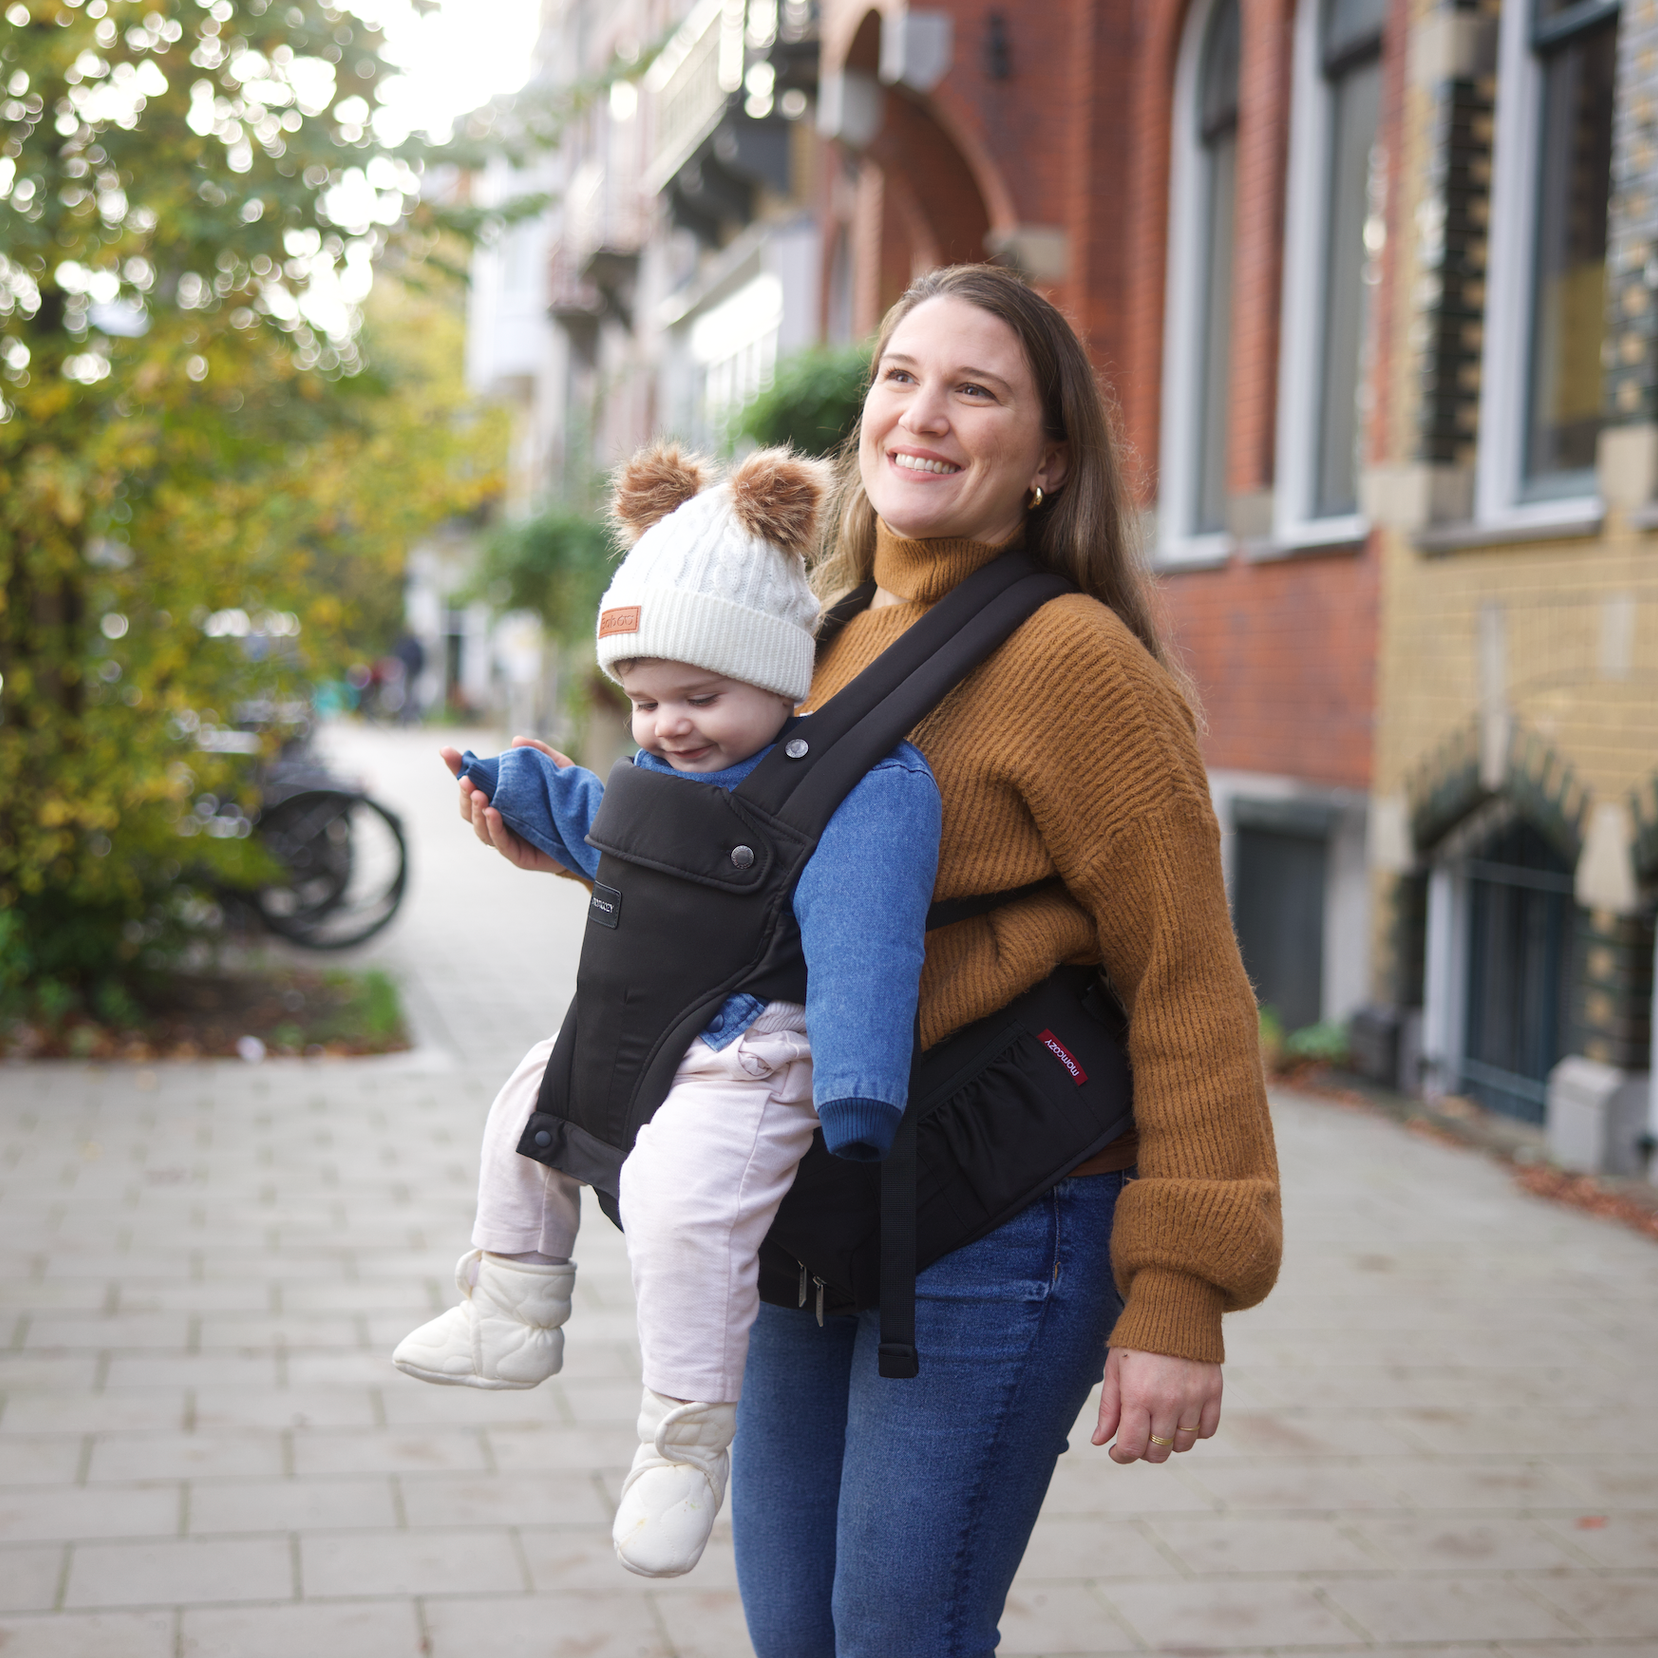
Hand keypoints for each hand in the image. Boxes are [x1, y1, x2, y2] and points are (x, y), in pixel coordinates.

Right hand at [438, 740, 569, 875]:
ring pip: (479, 827)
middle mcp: (500, 818)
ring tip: (479, 796)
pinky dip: (493, 828)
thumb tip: (516, 741)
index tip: (446, 751)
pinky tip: (492, 813)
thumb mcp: (561, 771)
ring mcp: (507, 838)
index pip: (474, 783)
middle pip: (468, 808)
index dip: (458, 768)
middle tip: (467, 780)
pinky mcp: (518, 855)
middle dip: (464, 793)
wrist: (592, 834)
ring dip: (475, 811)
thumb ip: (541, 754)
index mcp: (503, 797)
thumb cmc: (571, 803)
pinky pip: (500, 843)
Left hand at [1092, 1347, 1221, 1464]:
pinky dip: (1195, 1432)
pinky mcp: (1213, 1392)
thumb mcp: (1115, 1369)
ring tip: (1159, 1424)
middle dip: (1144, 1451)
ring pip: (1183, 1445)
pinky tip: (1182, 1417)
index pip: (1132, 1447)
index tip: (1117, 1451)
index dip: (1122, 1455)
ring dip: (1169, 1442)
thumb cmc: (1137, 1339)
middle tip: (1138, 1435)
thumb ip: (1109, 1408)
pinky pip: (1207, 1431)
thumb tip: (1100, 1441)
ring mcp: (1194, 1399)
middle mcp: (1168, 1402)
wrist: (1173, 1308)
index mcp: (1138, 1396)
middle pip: (1159, 1452)